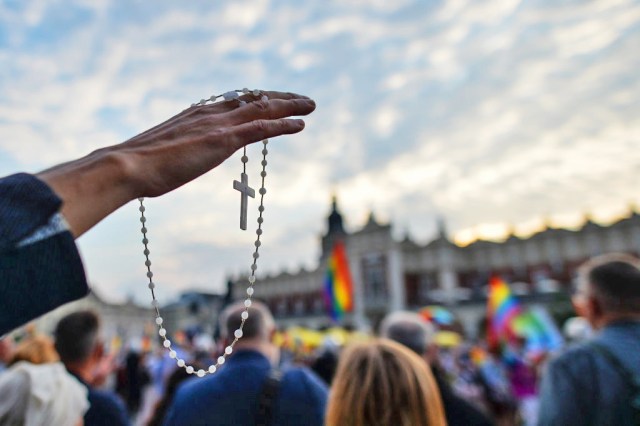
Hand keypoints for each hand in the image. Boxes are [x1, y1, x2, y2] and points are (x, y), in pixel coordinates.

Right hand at [38, 90, 315, 236]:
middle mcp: (210, 113)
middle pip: (253, 100)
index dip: (257, 99)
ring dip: (289, 106)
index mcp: (196, 114)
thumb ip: (178, 151)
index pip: (234, 101)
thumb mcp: (164, 153)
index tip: (272, 100)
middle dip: (280, 99)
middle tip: (301, 100)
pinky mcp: (223, 140)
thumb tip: (176, 160)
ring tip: (310, 106)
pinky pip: (261, 128)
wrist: (128, 166)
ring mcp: (218, 125)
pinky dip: (283, 125)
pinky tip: (300, 124)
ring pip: (262, 109)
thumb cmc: (140, 166)